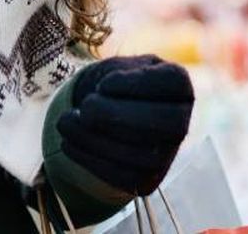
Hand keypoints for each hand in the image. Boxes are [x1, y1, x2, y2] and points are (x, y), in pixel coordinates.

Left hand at [57, 55, 193, 194]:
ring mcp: (166, 155)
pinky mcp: (146, 181)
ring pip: (138, 154)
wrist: (109, 114)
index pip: (172, 81)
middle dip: (117, 116)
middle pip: (162, 122)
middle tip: (86, 107)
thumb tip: (99, 100)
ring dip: (94, 139)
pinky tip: (69, 142)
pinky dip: (89, 158)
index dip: (136, 84)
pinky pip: (120, 176)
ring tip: (65, 121)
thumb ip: (114, 75)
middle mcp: (182, 122)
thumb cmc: (115, 84)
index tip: (104, 84)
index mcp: (179, 86)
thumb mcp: (117, 67)